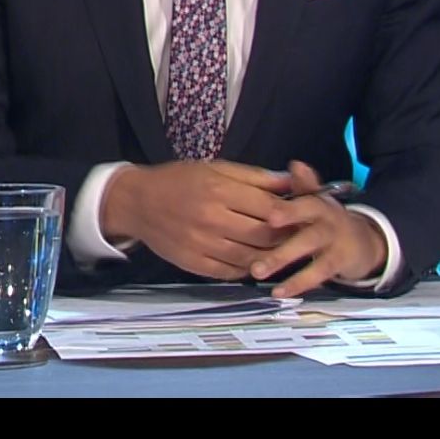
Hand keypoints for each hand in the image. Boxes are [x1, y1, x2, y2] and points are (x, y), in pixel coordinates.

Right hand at [100, 160, 292, 279]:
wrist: (137, 202)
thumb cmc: (180, 180)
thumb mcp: (218, 167)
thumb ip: (256, 177)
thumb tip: (291, 182)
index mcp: (219, 190)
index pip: (269, 207)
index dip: (291, 212)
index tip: (302, 213)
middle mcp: (211, 219)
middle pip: (263, 235)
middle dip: (286, 237)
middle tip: (298, 235)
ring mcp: (201, 245)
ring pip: (250, 258)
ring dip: (271, 257)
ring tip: (282, 250)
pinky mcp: (192, 264)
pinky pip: (229, 272)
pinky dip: (247, 269)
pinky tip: (255, 260)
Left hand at [251, 160, 387, 296]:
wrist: (364, 241)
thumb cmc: (328, 221)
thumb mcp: (318, 201)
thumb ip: (304, 186)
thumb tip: (296, 163)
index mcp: (319, 204)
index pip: (305, 201)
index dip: (289, 208)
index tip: (269, 215)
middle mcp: (328, 220)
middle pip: (306, 225)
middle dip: (283, 231)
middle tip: (261, 236)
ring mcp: (334, 242)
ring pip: (309, 249)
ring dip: (283, 259)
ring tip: (257, 272)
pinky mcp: (338, 263)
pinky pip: (317, 273)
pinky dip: (298, 284)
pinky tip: (279, 292)